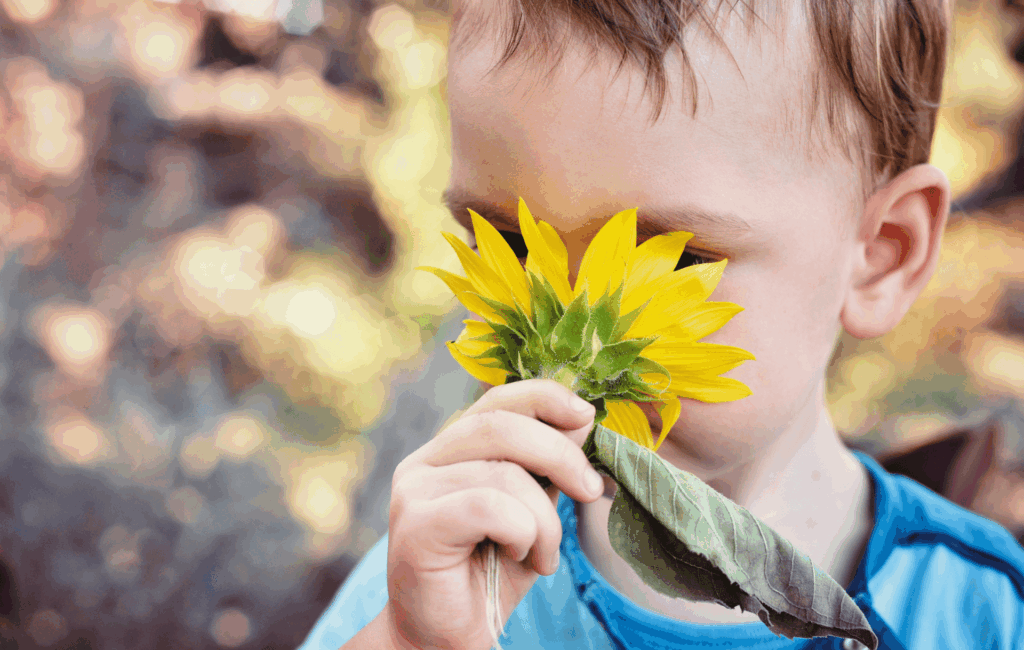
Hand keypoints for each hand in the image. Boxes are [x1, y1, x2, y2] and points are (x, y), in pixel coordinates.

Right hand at [383, 379, 604, 649]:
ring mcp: (415, 490)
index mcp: (450, 450)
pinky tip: (521, 557)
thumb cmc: (490, 574)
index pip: (498, 400)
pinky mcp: (416, 525)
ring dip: (545, 518)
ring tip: (544, 553)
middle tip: (590, 490)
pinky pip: (490, 507)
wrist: (447, 637)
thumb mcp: (532, 511)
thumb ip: (547, 468)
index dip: (545, 397)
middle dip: (561, 454)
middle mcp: (425, 461)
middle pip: (502, 426)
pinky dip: (523, 532)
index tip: (587, 415)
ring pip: (504, 473)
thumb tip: (581, 419)